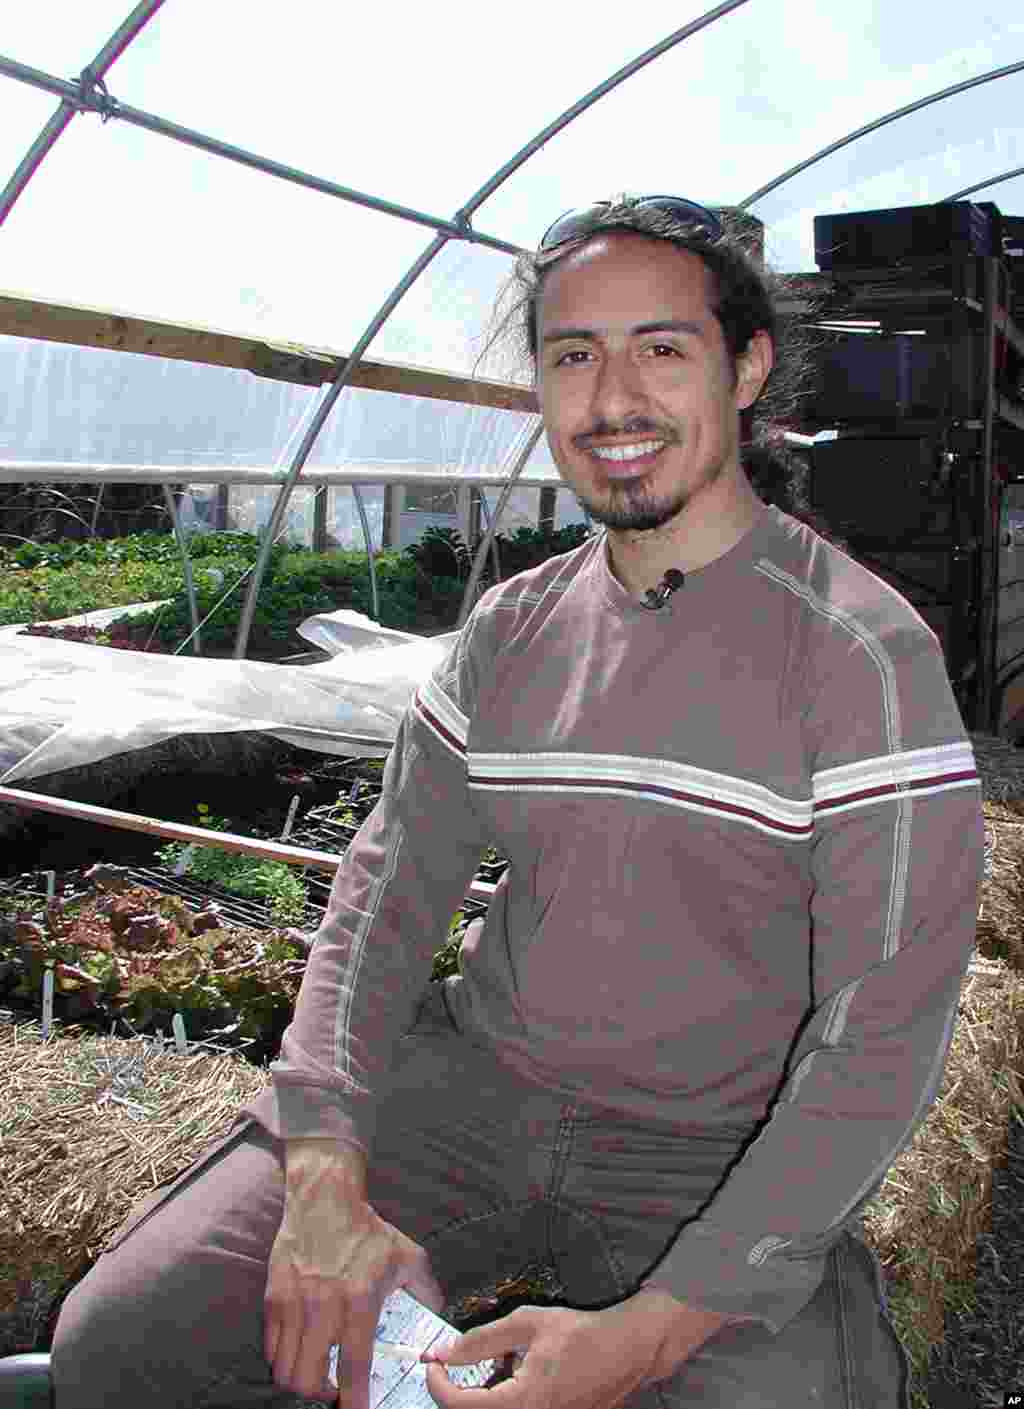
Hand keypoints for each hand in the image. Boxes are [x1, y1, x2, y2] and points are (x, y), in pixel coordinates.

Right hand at [264, 1142, 445, 1408]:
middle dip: (321, 1396)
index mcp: (360, 1301)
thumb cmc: (368, 1231)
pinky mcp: (273, 1297)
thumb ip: (427, 1289)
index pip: (353, 1366)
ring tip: (315, 1374)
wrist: (324, 1199)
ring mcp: (294, 1304)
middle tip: (333, 1390)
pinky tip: (300, 1350)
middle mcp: (323, 1307)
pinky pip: (271, 1348)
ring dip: (299, 1382)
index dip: (354, 1400)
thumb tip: (438, 1315)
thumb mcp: (407, 1255)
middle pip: (308, 1380)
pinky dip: (283, 1359)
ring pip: (285, 1371)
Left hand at [421, 1289, 731, 1408]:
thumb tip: (444, 1352)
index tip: (433, 1364)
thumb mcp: (528, 1323)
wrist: (628, 1350)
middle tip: (456, 1364)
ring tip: (498, 1364)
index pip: (461, 1407)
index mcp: (523, 1402)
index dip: (438, 1386)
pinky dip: (505, 1397)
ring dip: (484, 1395)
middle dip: (459, 1392)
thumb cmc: (581, 1333)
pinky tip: (517, 1374)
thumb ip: (482, 1340)